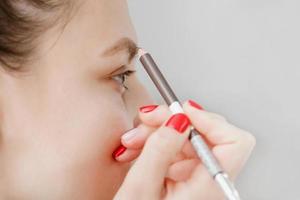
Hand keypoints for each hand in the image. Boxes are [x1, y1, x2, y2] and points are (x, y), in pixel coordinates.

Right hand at [114, 100, 255, 199]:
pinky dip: (156, 144)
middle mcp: (209, 184)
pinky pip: (176, 150)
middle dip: (170, 123)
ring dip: (157, 133)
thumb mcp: (141, 189)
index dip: (210, 121)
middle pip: (205, 135)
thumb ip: (159, 151)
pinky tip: (137, 148)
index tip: (183, 112)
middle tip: (145, 119)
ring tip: (133, 141)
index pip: (235, 142)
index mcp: (207, 190)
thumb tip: (177, 120)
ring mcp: (198, 180)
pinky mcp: (185, 178)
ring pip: (186, 139)